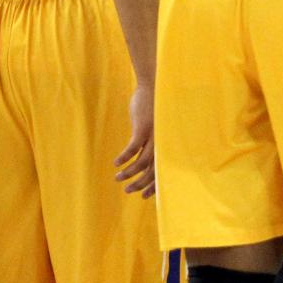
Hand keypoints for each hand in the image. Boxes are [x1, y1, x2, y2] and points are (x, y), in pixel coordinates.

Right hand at [114, 83, 156, 198]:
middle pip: (153, 170)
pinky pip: (133, 147)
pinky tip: (116, 163)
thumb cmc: (155, 108)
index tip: (145, 196)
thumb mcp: (156, 128)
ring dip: (129, 172)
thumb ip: (152, 142)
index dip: (155, 185)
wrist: (155, 86)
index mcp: (166, 144)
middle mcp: (162, 143)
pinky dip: (124, 157)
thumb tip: (144, 157)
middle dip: (141, 183)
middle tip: (128, 191)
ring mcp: (154, 136)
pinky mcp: (143, 128)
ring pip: (142, 161)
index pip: (163, 171)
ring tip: (118, 178)